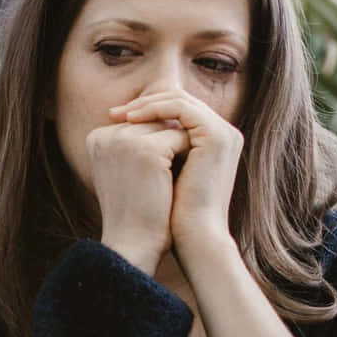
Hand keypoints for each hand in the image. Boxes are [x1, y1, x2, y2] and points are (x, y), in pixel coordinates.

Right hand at [85, 116, 190, 273]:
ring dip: (180, 146)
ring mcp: (125, 140)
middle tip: (178, 169)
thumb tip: (168, 120)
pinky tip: (187, 173)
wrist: (133, 244)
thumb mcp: (125, 171)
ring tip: (181, 171)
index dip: (157, 142)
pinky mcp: (146, 150)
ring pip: (168, 126)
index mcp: (97, 137)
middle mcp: (106, 134)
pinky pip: (180, 137)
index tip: (161, 168)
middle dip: (170, 141)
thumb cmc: (134, 212)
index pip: (138, 122)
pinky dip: (189, 153)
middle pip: (153, 120)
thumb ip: (135, 143)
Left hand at [112, 89, 242, 265]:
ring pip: (179, 100)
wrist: (194, 236)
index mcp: (213, 141)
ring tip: (120, 116)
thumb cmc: (174, 212)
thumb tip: (125, 130)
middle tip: (113, 113)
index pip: (178, 111)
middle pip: (178, 101)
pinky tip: (132, 120)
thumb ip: (155, 148)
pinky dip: (155, 109)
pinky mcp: (217, 137)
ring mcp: (223, 133)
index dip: (147, 111)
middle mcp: (223, 133)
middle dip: (144, 104)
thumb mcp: (162, 172)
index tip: (116, 119)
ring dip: (146, 104)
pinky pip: (181, 108)